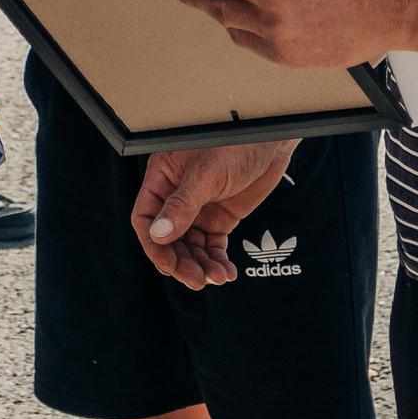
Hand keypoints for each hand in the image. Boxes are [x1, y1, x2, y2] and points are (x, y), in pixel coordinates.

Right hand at [129, 140, 298, 289]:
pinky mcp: (219, 218)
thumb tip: (158, 235)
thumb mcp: (207, 173)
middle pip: (168, 240)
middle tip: (197, 279)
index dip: (154, 245)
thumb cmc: (236, 143)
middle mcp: (176, 196)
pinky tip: (228, 272)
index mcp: (163, 178)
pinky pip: (212, 247)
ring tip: (218, 277)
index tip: (169, 266)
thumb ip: (182, 204)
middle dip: (181, 262)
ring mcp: (198, 209)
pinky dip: (217, 261)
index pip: (145, 218)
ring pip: (190, 248)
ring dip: (200, 266)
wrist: (272, 138)